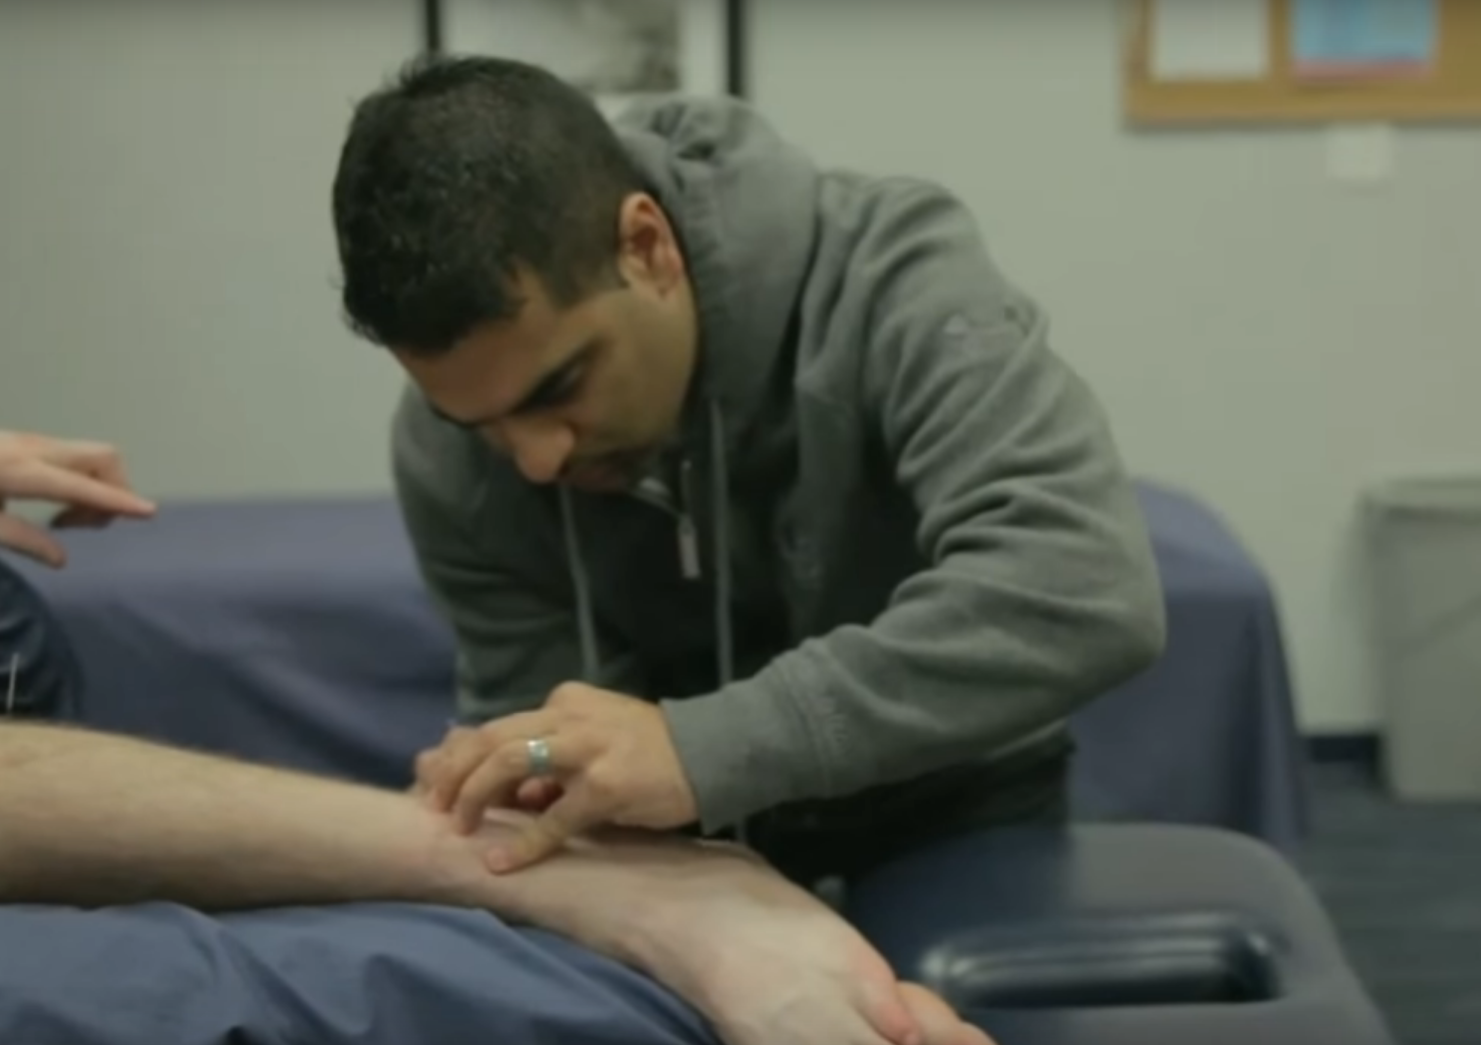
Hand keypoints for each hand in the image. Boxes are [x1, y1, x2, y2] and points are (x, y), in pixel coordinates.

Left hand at [0, 430, 155, 565]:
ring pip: (95, 455)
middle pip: (104, 457)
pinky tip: (59, 500)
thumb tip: (61, 560)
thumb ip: (22, 539)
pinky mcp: (32, 441)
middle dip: (118, 489)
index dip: (117, 500)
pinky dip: (86, 479)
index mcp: (20, 471)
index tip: (151, 511)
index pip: (81, 486)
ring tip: (69, 515)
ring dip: (102, 486)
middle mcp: (36, 449)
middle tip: (88, 520)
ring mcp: (36, 441)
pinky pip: (78, 457)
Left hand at [415, 682, 698, 871]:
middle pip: (492, 738)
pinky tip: (502, 862)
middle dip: (454, 773)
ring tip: (458, 826)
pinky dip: (523, 842)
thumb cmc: (653, 749)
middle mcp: (569, 717)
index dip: (463, 755)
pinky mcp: (604, 787)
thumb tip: (515, 796)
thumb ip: (556, 759)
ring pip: (509, 764)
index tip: (439, 780)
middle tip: (433, 805)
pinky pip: (553, 819)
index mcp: (565, 701)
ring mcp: (586, 750)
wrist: (712, 751)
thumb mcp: (598, 737)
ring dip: (474, 796)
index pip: (500, 725)